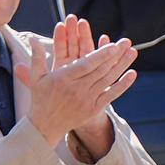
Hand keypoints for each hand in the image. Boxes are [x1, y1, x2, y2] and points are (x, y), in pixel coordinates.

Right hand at [16, 15, 135, 149]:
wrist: (46, 125)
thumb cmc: (41, 98)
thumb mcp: (36, 77)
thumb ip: (36, 57)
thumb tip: (33, 39)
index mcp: (63, 79)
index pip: (86, 65)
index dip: (100, 55)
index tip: (112, 46)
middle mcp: (77, 89)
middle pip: (100, 69)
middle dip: (115, 55)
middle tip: (126, 42)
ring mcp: (87, 99)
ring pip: (108, 79)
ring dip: (122, 65)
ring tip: (132, 52)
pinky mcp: (93, 108)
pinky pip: (111, 94)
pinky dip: (123, 84)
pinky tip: (132, 73)